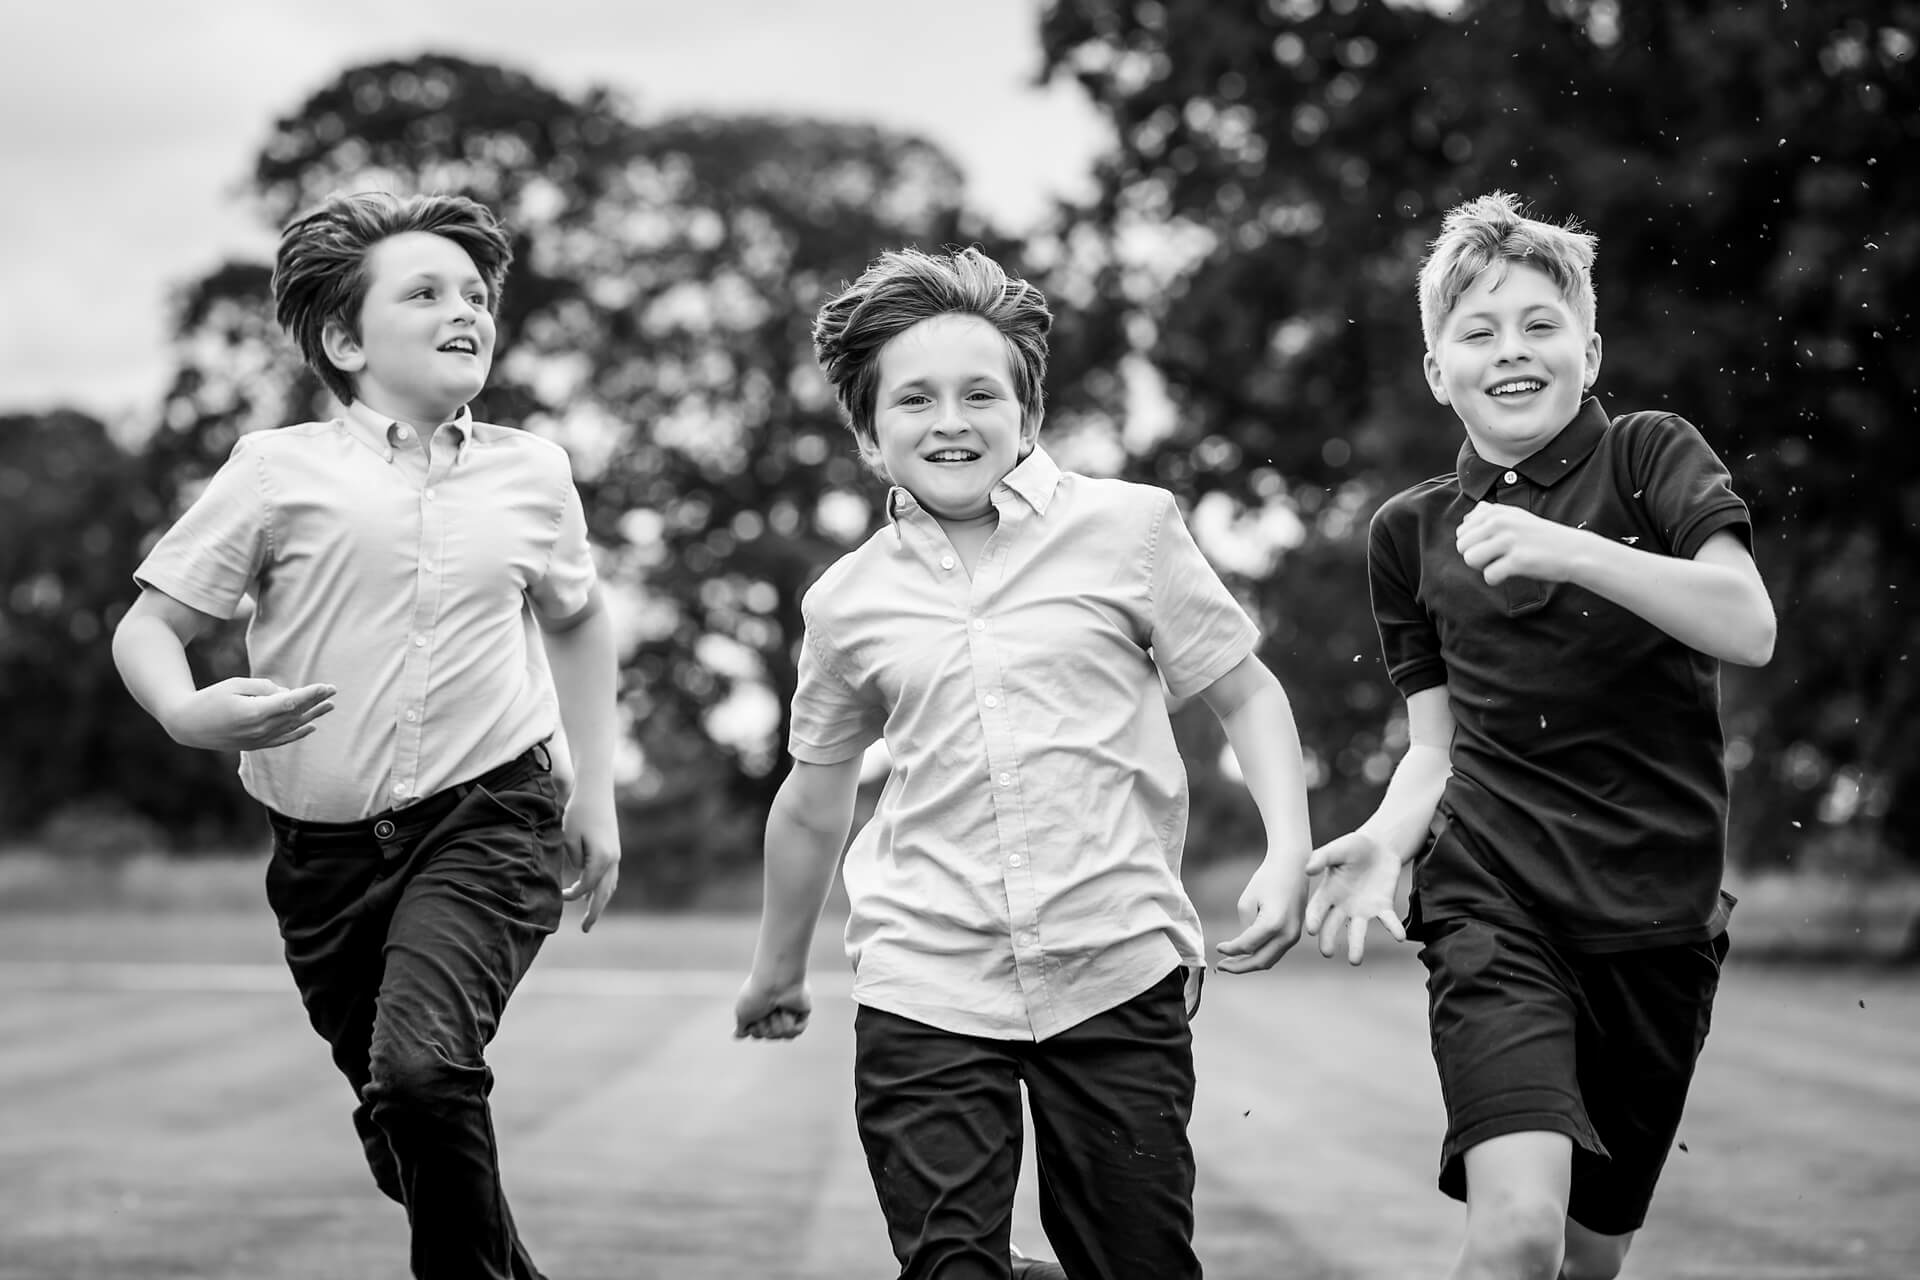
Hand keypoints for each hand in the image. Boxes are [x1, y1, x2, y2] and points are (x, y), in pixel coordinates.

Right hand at [164, 678, 334, 750]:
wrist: (187, 725)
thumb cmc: (209, 698)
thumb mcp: (234, 685)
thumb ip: (263, 687)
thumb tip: (287, 694)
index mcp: (254, 713)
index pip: (290, 702)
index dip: (311, 694)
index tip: (326, 687)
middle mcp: (260, 730)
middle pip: (295, 715)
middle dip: (316, 702)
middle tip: (333, 691)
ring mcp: (258, 740)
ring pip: (292, 727)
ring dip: (312, 716)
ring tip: (329, 706)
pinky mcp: (255, 746)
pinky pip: (282, 740)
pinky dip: (298, 733)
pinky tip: (311, 727)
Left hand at [560, 789, 620, 932]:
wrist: (595, 790)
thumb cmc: (579, 812)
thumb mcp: (568, 837)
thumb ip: (573, 860)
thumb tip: (579, 873)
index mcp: (602, 859)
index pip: (586, 887)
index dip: (572, 895)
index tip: (560, 896)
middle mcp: (613, 859)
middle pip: (604, 893)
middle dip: (595, 912)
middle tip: (586, 929)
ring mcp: (616, 855)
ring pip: (610, 886)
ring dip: (601, 901)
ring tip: (591, 916)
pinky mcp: (614, 849)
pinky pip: (611, 876)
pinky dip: (604, 888)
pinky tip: (595, 893)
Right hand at [735, 971, 811, 1040]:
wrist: (776, 981)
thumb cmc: (757, 995)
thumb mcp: (742, 1013)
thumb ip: (741, 1027)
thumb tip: (737, 1036)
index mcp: (759, 1010)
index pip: (756, 1035)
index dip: (754, 1030)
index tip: (754, 1013)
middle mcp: (773, 1011)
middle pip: (769, 1036)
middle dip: (766, 1026)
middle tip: (767, 1008)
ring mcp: (788, 1011)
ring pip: (782, 1035)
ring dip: (778, 1023)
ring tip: (779, 1006)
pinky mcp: (802, 1011)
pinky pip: (796, 1031)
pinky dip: (790, 1023)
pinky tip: (789, 1010)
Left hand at [1214, 851, 1308, 973]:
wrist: (1293, 866)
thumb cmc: (1267, 880)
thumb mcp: (1247, 902)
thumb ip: (1245, 929)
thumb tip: (1244, 947)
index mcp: (1273, 924)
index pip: (1247, 947)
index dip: (1229, 951)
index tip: (1218, 948)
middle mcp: (1287, 935)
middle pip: (1260, 962)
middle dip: (1238, 967)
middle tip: (1220, 967)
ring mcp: (1294, 936)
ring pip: (1269, 961)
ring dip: (1249, 965)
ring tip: (1230, 963)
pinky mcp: (1295, 935)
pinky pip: (1276, 952)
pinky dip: (1260, 956)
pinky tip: (1245, 954)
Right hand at [1304, 831, 1407, 964]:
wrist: (1379, 846)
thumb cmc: (1352, 847)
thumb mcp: (1337, 849)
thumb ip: (1322, 857)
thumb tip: (1307, 869)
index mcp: (1327, 892)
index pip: (1316, 909)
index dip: (1313, 919)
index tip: (1311, 930)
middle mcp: (1343, 906)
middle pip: (1332, 926)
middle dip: (1328, 940)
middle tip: (1327, 953)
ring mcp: (1363, 909)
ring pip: (1357, 931)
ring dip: (1356, 945)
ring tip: (1355, 961)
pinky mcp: (1383, 907)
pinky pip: (1388, 920)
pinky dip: (1393, 928)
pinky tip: (1399, 936)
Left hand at [1456, 502, 1589, 586]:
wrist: (1573, 550)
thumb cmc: (1541, 536)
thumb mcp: (1516, 516)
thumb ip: (1490, 515)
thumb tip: (1466, 519)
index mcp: (1497, 511)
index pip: (1462, 530)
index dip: (1473, 544)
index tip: (1490, 546)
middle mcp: (1500, 522)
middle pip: (1462, 546)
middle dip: (1475, 556)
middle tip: (1495, 559)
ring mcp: (1509, 540)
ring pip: (1470, 559)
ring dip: (1482, 567)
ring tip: (1499, 565)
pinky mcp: (1518, 559)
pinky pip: (1489, 575)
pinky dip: (1495, 579)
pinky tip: (1507, 575)